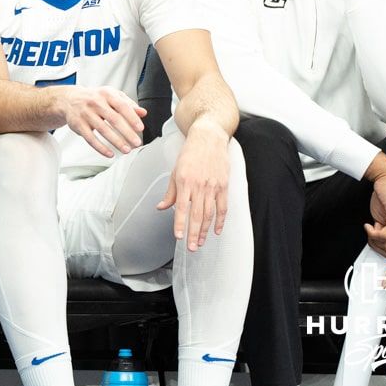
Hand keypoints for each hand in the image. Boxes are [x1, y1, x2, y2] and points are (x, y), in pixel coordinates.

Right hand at [53, 84, 145, 157]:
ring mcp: (86, 114)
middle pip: (114, 119)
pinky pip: (90, 138)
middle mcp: (95, 102)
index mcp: (106, 94)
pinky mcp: (78, 125)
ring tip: (126, 150)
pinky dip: (100, 148)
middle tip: (136, 143)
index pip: (122, 106)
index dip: (132, 117)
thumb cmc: (95, 98)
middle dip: (127, 133)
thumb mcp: (111, 96)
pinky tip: (109, 153)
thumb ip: (128, 104)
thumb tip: (143, 112)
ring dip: (116, 142)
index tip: (140, 128)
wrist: (69, 99)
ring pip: (103, 130)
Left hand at [158, 120, 230, 250]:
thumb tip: (161, 207)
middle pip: (197, 215)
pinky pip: (223, 207)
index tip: (179, 237)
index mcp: (184, 181)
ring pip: (210, 214)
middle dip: (194, 233)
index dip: (180, 224)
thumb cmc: (190, 153)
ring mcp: (213, 186)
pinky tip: (217, 230)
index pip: (182, 208)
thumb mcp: (175, 170)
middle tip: (192, 248)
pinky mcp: (223, 185)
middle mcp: (199, 185)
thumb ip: (170, 192)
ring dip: (206, 231)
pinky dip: (220, 220)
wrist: (208, 138)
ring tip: (201, 243)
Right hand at [363, 153, 385, 261]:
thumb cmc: (384, 197)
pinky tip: (369, 224)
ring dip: (373, 238)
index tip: (383, 281)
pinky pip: (384, 235)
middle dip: (375, 247)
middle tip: (369, 234)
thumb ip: (381, 232)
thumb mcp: (381, 219)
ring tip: (370, 226)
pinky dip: (373, 232)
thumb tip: (376, 242)